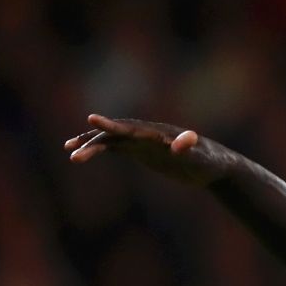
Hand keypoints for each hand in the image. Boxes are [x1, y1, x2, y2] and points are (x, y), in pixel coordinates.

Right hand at [64, 115, 225, 185]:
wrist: (215, 166)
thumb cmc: (211, 161)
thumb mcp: (202, 156)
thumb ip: (192, 147)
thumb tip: (186, 140)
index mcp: (157, 133)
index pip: (130, 128)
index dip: (111, 125)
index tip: (91, 119)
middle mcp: (146, 134)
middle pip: (115, 133)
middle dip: (93, 139)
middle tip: (71, 147)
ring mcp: (142, 142)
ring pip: (111, 141)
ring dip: (91, 146)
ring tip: (70, 153)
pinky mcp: (142, 151)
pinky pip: (116, 149)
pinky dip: (100, 150)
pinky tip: (81, 154)